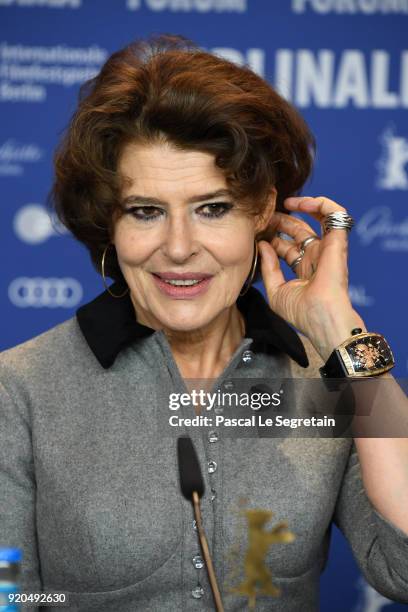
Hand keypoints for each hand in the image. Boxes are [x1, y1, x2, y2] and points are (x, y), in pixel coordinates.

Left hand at [258, 196, 366, 361]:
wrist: (321, 317)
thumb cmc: (301, 312)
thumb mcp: (276, 291)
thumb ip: (268, 268)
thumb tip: (262, 245)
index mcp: (304, 269)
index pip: (288, 247)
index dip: (273, 237)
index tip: (258, 233)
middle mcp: (316, 257)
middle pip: (299, 231)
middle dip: (282, 221)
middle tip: (267, 215)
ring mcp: (327, 248)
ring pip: (318, 218)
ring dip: (302, 207)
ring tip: (285, 203)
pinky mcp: (337, 240)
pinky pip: (335, 213)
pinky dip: (321, 203)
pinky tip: (301, 203)